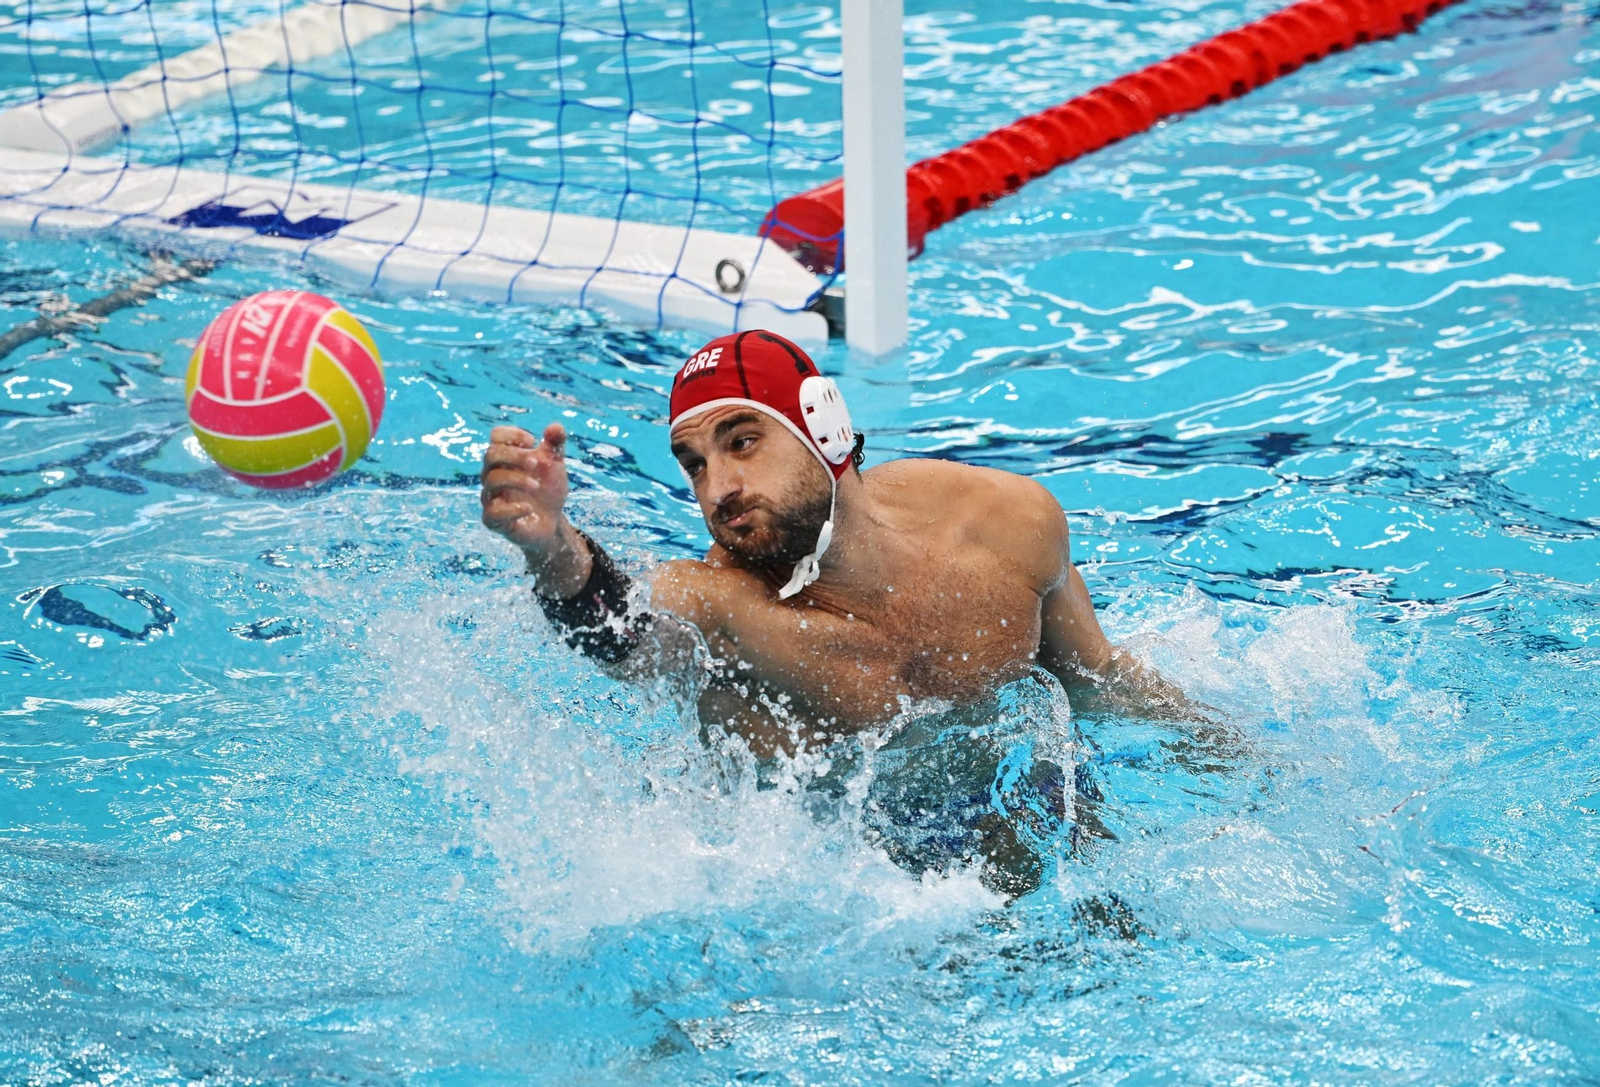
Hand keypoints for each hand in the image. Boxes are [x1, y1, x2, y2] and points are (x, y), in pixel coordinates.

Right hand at [481, 423, 570, 552]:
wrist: (552, 521)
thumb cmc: (548, 489)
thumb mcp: (555, 464)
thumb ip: (556, 445)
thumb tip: (555, 427)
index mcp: (505, 458)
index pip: (496, 436)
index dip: (512, 435)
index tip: (532, 441)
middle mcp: (492, 475)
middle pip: (490, 455)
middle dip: (514, 456)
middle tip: (535, 463)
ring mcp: (491, 498)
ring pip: (491, 481)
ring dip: (516, 480)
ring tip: (536, 485)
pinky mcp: (494, 521)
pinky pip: (493, 513)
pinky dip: (511, 509)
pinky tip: (529, 508)